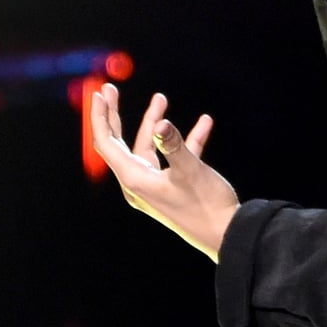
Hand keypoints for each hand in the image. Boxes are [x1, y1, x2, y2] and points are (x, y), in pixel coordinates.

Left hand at [88, 83, 238, 261]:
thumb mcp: (190, 171)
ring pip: (148, 147)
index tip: (98, 93)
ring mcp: (156, 185)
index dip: (101, 117)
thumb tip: (161, 124)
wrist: (228, 236)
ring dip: (154, 123)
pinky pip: (173, 157)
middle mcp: (139, 183)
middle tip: (109, 90)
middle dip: (115, 115)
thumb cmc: (206, 207)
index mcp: (135, 179)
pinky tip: (204, 123)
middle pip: (120, 143)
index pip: (107, 143)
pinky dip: (185, 140)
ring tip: (161, 98)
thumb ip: (174, 145)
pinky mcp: (174, 187)